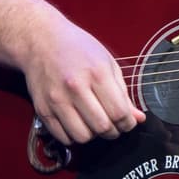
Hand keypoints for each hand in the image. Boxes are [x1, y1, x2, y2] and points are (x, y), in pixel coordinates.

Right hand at [20, 14, 146, 144]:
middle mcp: (75, 87)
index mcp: (97, 73)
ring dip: (93, 135)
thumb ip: (123, 93)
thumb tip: (138, 118)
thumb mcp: (107, 63)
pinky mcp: (43, 109)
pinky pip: (63, 137)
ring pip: (82, 137)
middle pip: (102, 127)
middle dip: (113, 131)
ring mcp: (57, 100)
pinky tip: (78, 123)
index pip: (119, 112)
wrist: (41, 41)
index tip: (128, 122)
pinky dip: (74, 136)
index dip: (128, 123)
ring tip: (94, 123)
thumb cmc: (77, 48)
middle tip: (114, 124)